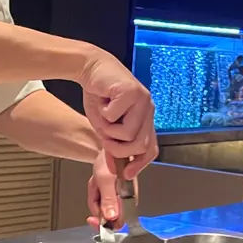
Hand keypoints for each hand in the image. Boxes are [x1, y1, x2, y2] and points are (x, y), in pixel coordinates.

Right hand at [79, 48, 157, 178]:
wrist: (91, 69)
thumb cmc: (99, 97)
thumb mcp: (106, 128)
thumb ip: (114, 145)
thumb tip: (116, 168)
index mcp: (145, 120)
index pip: (151, 149)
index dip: (140, 164)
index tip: (126, 173)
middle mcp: (148, 110)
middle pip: (140, 145)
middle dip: (118, 149)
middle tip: (105, 138)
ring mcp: (143, 100)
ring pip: (128, 134)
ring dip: (109, 130)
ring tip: (104, 116)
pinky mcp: (132, 91)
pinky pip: (115, 117)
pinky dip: (103, 113)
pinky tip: (103, 101)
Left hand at [87, 150, 137, 229]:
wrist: (111, 149)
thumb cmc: (111, 160)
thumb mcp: (106, 180)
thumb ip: (108, 200)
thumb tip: (111, 218)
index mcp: (127, 200)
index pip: (117, 223)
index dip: (104, 224)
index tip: (92, 220)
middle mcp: (124, 201)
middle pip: (107, 216)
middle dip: (97, 205)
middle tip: (95, 191)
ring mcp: (118, 197)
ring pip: (102, 207)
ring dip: (95, 197)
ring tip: (96, 183)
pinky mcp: (113, 193)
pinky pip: (101, 199)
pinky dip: (95, 193)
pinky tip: (96, 183)